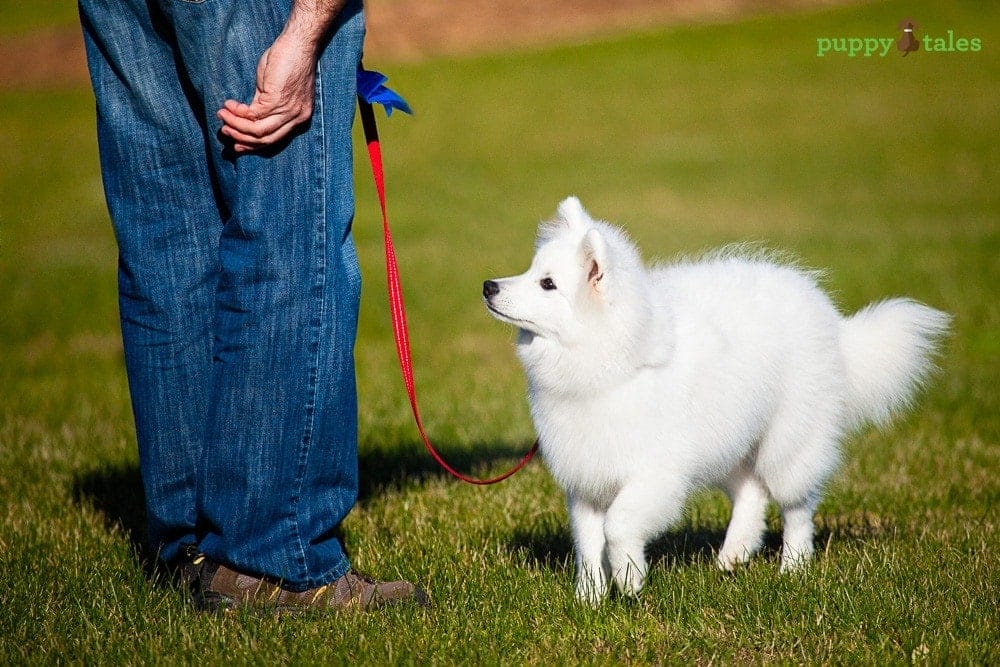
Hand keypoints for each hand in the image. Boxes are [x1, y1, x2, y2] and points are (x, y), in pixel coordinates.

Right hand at [217, 33, 317, 152]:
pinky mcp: (278, 101)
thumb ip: (263, 105)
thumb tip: (246, 116)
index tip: (237, 144)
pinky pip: (253, 114)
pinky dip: (238, 112)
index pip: (275, 139)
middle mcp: (296, 118)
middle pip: (266, 139)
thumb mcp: (274, 90)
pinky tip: (228, 105)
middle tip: (225, 132)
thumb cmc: (287, 61)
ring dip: (237, 125)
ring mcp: (288, 111)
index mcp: (299, 117)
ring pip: (258, 130)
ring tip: (222, 116)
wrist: (298, 45)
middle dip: (242, 138)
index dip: (253, 144)